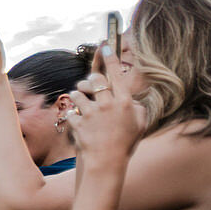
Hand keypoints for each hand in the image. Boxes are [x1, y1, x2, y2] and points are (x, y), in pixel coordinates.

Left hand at [64, 44, 149, 171]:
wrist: (107, 162)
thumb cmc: (125, 143)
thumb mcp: (140, 124)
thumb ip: (136, 107)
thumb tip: (130, 98)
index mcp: (124, 103)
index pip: (117, 75)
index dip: (110, 59)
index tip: (105, 46)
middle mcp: (108, 105)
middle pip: (94, 80)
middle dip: (89, 81)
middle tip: (88, 86)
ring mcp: (92, 113)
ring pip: (77, 93)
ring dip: (77, 98)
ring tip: (82, 107)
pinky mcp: (78, 122)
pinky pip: (70, 111)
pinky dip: (72, 116)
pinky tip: (78, 124)